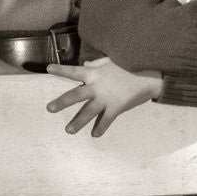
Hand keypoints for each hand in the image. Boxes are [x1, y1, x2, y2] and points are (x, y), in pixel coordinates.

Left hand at [46, 57, 163, 136]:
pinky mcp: (117, 107)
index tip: (48, 69)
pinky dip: (101, 128)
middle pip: (75, 95)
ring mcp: (106, 98)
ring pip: (88, 112)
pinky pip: (106, 120)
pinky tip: (95, 134)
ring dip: (78, 122)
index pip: (75, 71)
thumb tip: (85, 65)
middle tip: (49, 109)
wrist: (149, 75)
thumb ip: (97, 64)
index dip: (61, 70)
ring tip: (69, 130)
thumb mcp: (113, 61)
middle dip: (62, 102)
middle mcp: (97, 87)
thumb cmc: (131, 65)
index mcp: (95, 74)